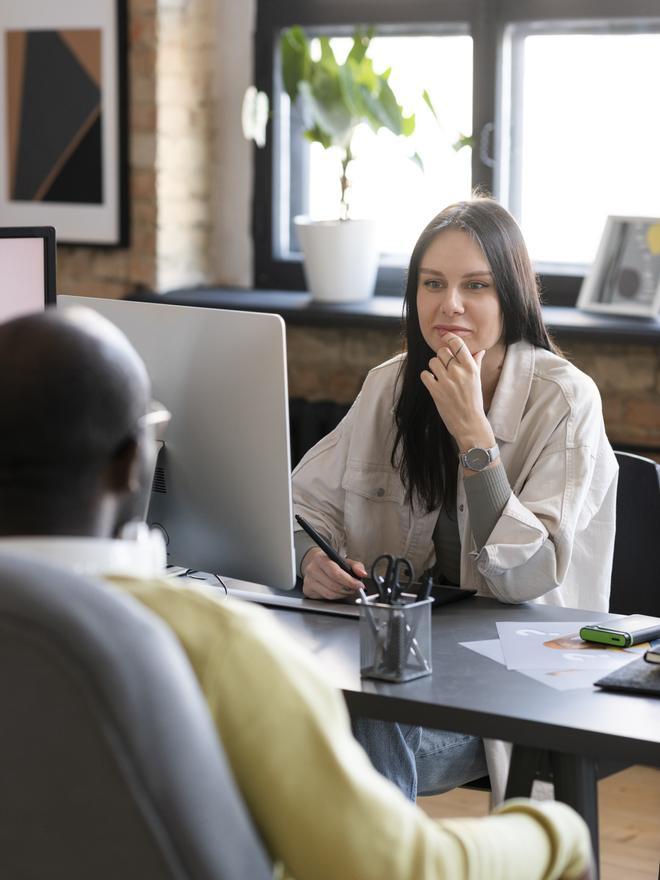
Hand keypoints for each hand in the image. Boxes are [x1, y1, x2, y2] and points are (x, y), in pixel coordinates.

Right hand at [301, 547, 367, 600]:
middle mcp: (312, 569)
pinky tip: (338, 591)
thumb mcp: (344, 561)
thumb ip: (356, 566)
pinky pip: (325, 597)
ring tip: (347, 590)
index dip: (349, 581)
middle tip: (355, 588)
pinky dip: (335, 596)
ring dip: (343, 594)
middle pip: (333, 585)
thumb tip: (362, 573)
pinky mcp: (307, 590)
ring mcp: (308, 580)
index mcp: (321, 559)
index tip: (358, 585)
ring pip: (330, 594)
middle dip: (348, 589)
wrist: (315, 564)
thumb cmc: (331, 563)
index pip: (335, 573)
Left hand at [420, 332, 493, 449]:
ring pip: (432, 362)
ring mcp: (446, 381)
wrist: (469, 423)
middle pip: (442, 351)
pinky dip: (427, 378)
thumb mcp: (477, 380)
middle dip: (441, 357)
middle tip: (445, 367)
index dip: (449, 338)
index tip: (446, 339)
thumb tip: (480, 350)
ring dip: (434, 367)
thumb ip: (476, 363)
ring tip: (440, 376)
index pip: (457, 343)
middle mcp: (458, 372)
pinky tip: (433, 383)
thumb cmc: (474, 401)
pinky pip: (425, 375)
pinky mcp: (435, 391)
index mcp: (470, 368)